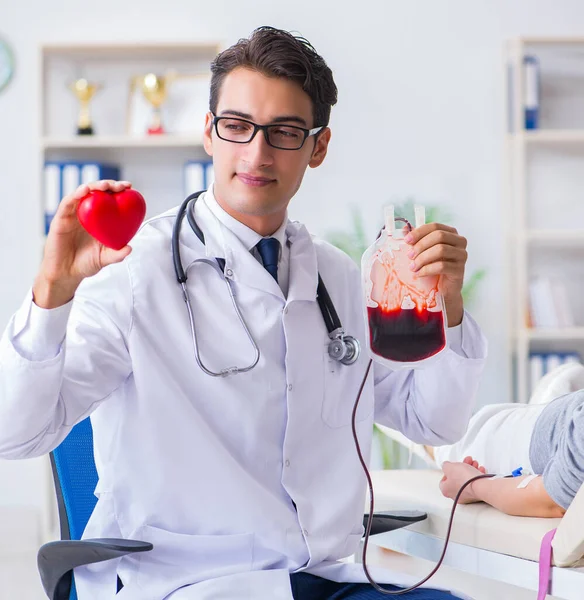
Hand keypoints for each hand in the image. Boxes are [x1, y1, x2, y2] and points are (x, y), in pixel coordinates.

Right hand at [33, 180, 133, 308]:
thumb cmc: (85, 264)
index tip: (129, 187)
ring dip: (94, 186)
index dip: (118, 191)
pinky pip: (67, 203)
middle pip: (97, 193)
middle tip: (120, 186)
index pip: (109, 200)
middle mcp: (86, 214)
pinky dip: (76, 194)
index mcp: (98, 220)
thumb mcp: (105, 259)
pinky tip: (85, 190)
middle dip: (109, 185)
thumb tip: (130, 248)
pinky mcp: (61, 219)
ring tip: (104, 185)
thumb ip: (117, 254)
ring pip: (82, 194)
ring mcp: (73, 215)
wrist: (65, 274)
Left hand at [405, 223, 467, 325]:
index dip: (419, 232)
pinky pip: (442, 266)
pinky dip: (427, 269)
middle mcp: (460, 241)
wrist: (443, 288)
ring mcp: (462, 255)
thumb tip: (404, 229)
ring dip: (423, 258)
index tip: (406, 240)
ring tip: (412, 267)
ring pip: (441, 250)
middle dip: (421, 245)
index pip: (435, 226)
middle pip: (439, 236)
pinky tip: (419, 274)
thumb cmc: (432, 266)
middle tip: (409, 255)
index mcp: (451, 233)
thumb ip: (417, 239)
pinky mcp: (460, 270)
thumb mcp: (424, 251)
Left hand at [439, 456, 486, 503]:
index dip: (447, 472)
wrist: (481, 486)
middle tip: (467, 461)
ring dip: (471, 469)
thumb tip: (446, 466)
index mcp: (446, 490)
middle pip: (457, 478)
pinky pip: (475, 484)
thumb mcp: (449, 466)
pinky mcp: (477, 496)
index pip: (443, 481)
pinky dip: (477, 476)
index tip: (452, 466)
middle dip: (462, 467)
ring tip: (475, 463)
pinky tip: (480, 470)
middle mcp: (456, 495)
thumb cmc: (464, 478)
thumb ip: (445, 465)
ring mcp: (467, 496)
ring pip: (467, 480)